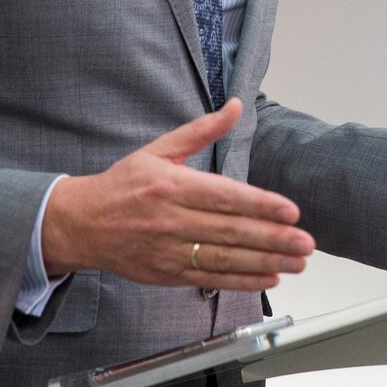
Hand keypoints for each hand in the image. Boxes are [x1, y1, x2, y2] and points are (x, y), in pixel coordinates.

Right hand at [42, 98, 313, 289]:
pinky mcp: (167, 274)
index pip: (224, 196)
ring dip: (266, 262)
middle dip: (273, 239)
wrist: (80, 224)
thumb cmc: (123, 183)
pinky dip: (242, 280)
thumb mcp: (159, 149)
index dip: (260, 204)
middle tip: (306, 242)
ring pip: (225, 259)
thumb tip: (236, 106)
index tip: (291, 211)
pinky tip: (269, 277)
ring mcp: (169, 250)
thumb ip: (201, 130)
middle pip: (230, 231)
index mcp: (172, 185)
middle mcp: (171, 220)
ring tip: (297, 262)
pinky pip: (211, 278)